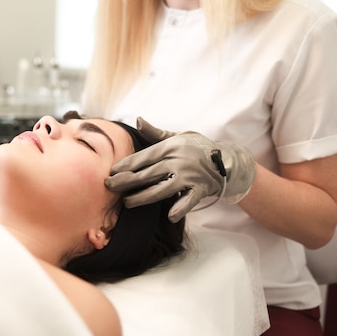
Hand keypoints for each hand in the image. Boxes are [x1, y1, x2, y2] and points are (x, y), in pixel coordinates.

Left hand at [105, 118, 255, 221]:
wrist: (227, 159)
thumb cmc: (197, 147)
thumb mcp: (177, 136)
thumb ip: (156, 133)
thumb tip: (138, 121)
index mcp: (171, 147)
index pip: (144, 157)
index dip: (127, 165)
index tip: (111, 171)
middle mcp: (178, 161)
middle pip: (148, 173)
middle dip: (126, 181)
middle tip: (109, 186)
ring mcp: (190, 176)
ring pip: (162, 189)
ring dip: (143, 197)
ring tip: (127, 202)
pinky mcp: (200, 189)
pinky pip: (189, 200)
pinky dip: (181, 207)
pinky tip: (170, 215)